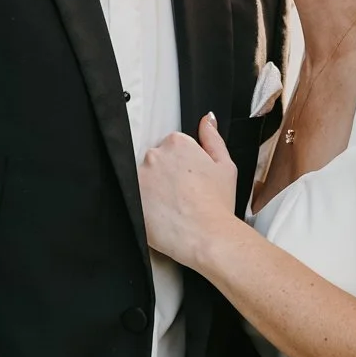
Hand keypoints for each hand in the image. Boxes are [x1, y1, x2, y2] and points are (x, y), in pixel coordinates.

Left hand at [139, 113, 238, 269]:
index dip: (182, 166)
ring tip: (171, 207)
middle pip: (155, 160)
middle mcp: (155, 155)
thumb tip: (207, 120)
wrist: (206, 237)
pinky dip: (145, 205)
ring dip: (153, 190)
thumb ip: (213, 138)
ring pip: (143, 179)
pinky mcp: (130, 197)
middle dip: (165, 176)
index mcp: (177, 143)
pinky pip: (133, 198)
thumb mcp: (226, 166)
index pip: (172, 146)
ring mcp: (139, 176)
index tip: (188, 181)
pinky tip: (160, 214)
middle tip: (181, 196)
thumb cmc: (217, 206)